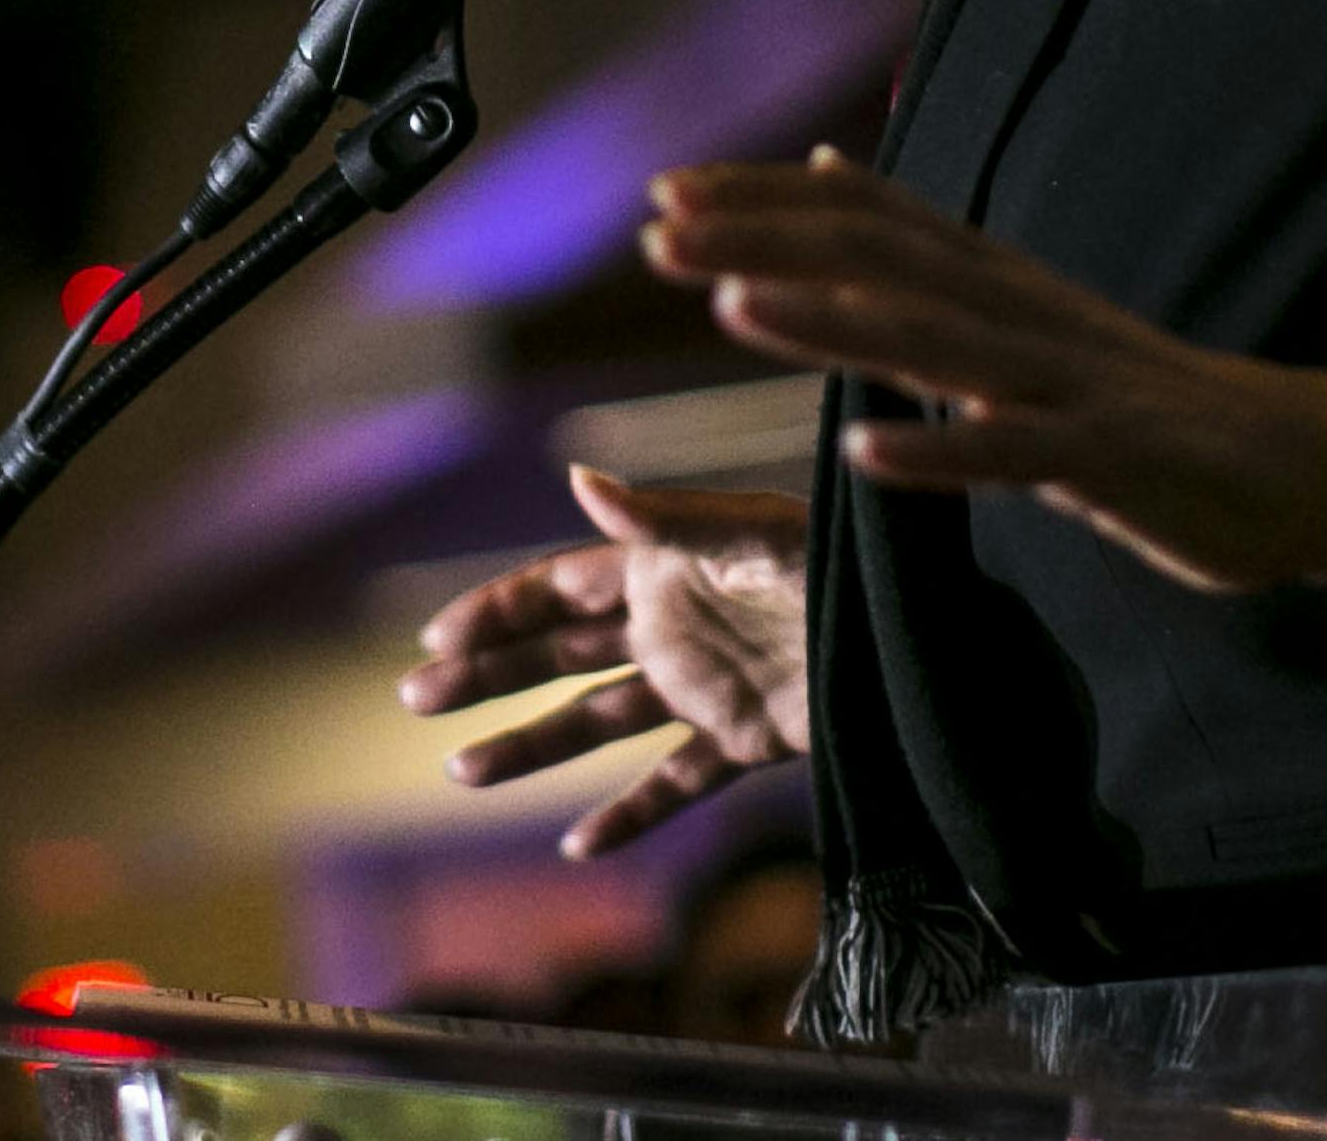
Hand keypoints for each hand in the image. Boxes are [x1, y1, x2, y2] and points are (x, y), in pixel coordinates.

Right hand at [398, 464, 808, 856]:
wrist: (913, 634)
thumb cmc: (832, 563)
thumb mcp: (748, 533)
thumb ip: (662, 518)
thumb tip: (578, 478)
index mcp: (662, 567)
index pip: (559, 587)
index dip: (497, 610)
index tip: (435, 639)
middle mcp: (672, 624)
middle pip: (561, 652)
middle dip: (488, 674)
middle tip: (414, 699)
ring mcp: (704, 686)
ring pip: (599, 721)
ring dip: (532, 745)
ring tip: (460, 774)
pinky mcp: (745, 740)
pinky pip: (676, 784)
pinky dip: (631, 816)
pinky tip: (582, 847)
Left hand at [641, 148, 1326, 595]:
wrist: (1290, 460)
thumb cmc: (1132, 395)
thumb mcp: (1013, 311)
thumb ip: (915, 252)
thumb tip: (823, 170)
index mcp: (989, 277)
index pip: (860, 214)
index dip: (760, 201)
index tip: (661, 194)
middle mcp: (1016, 308)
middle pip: (876, 258)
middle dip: (763, 242)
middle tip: (656, 234)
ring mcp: (1063, 380)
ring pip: (933, 339)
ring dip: (827, 322)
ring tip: (730, 306)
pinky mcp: (1108, 456)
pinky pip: (1014, 452)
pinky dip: (939, 449)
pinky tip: (865, 454)